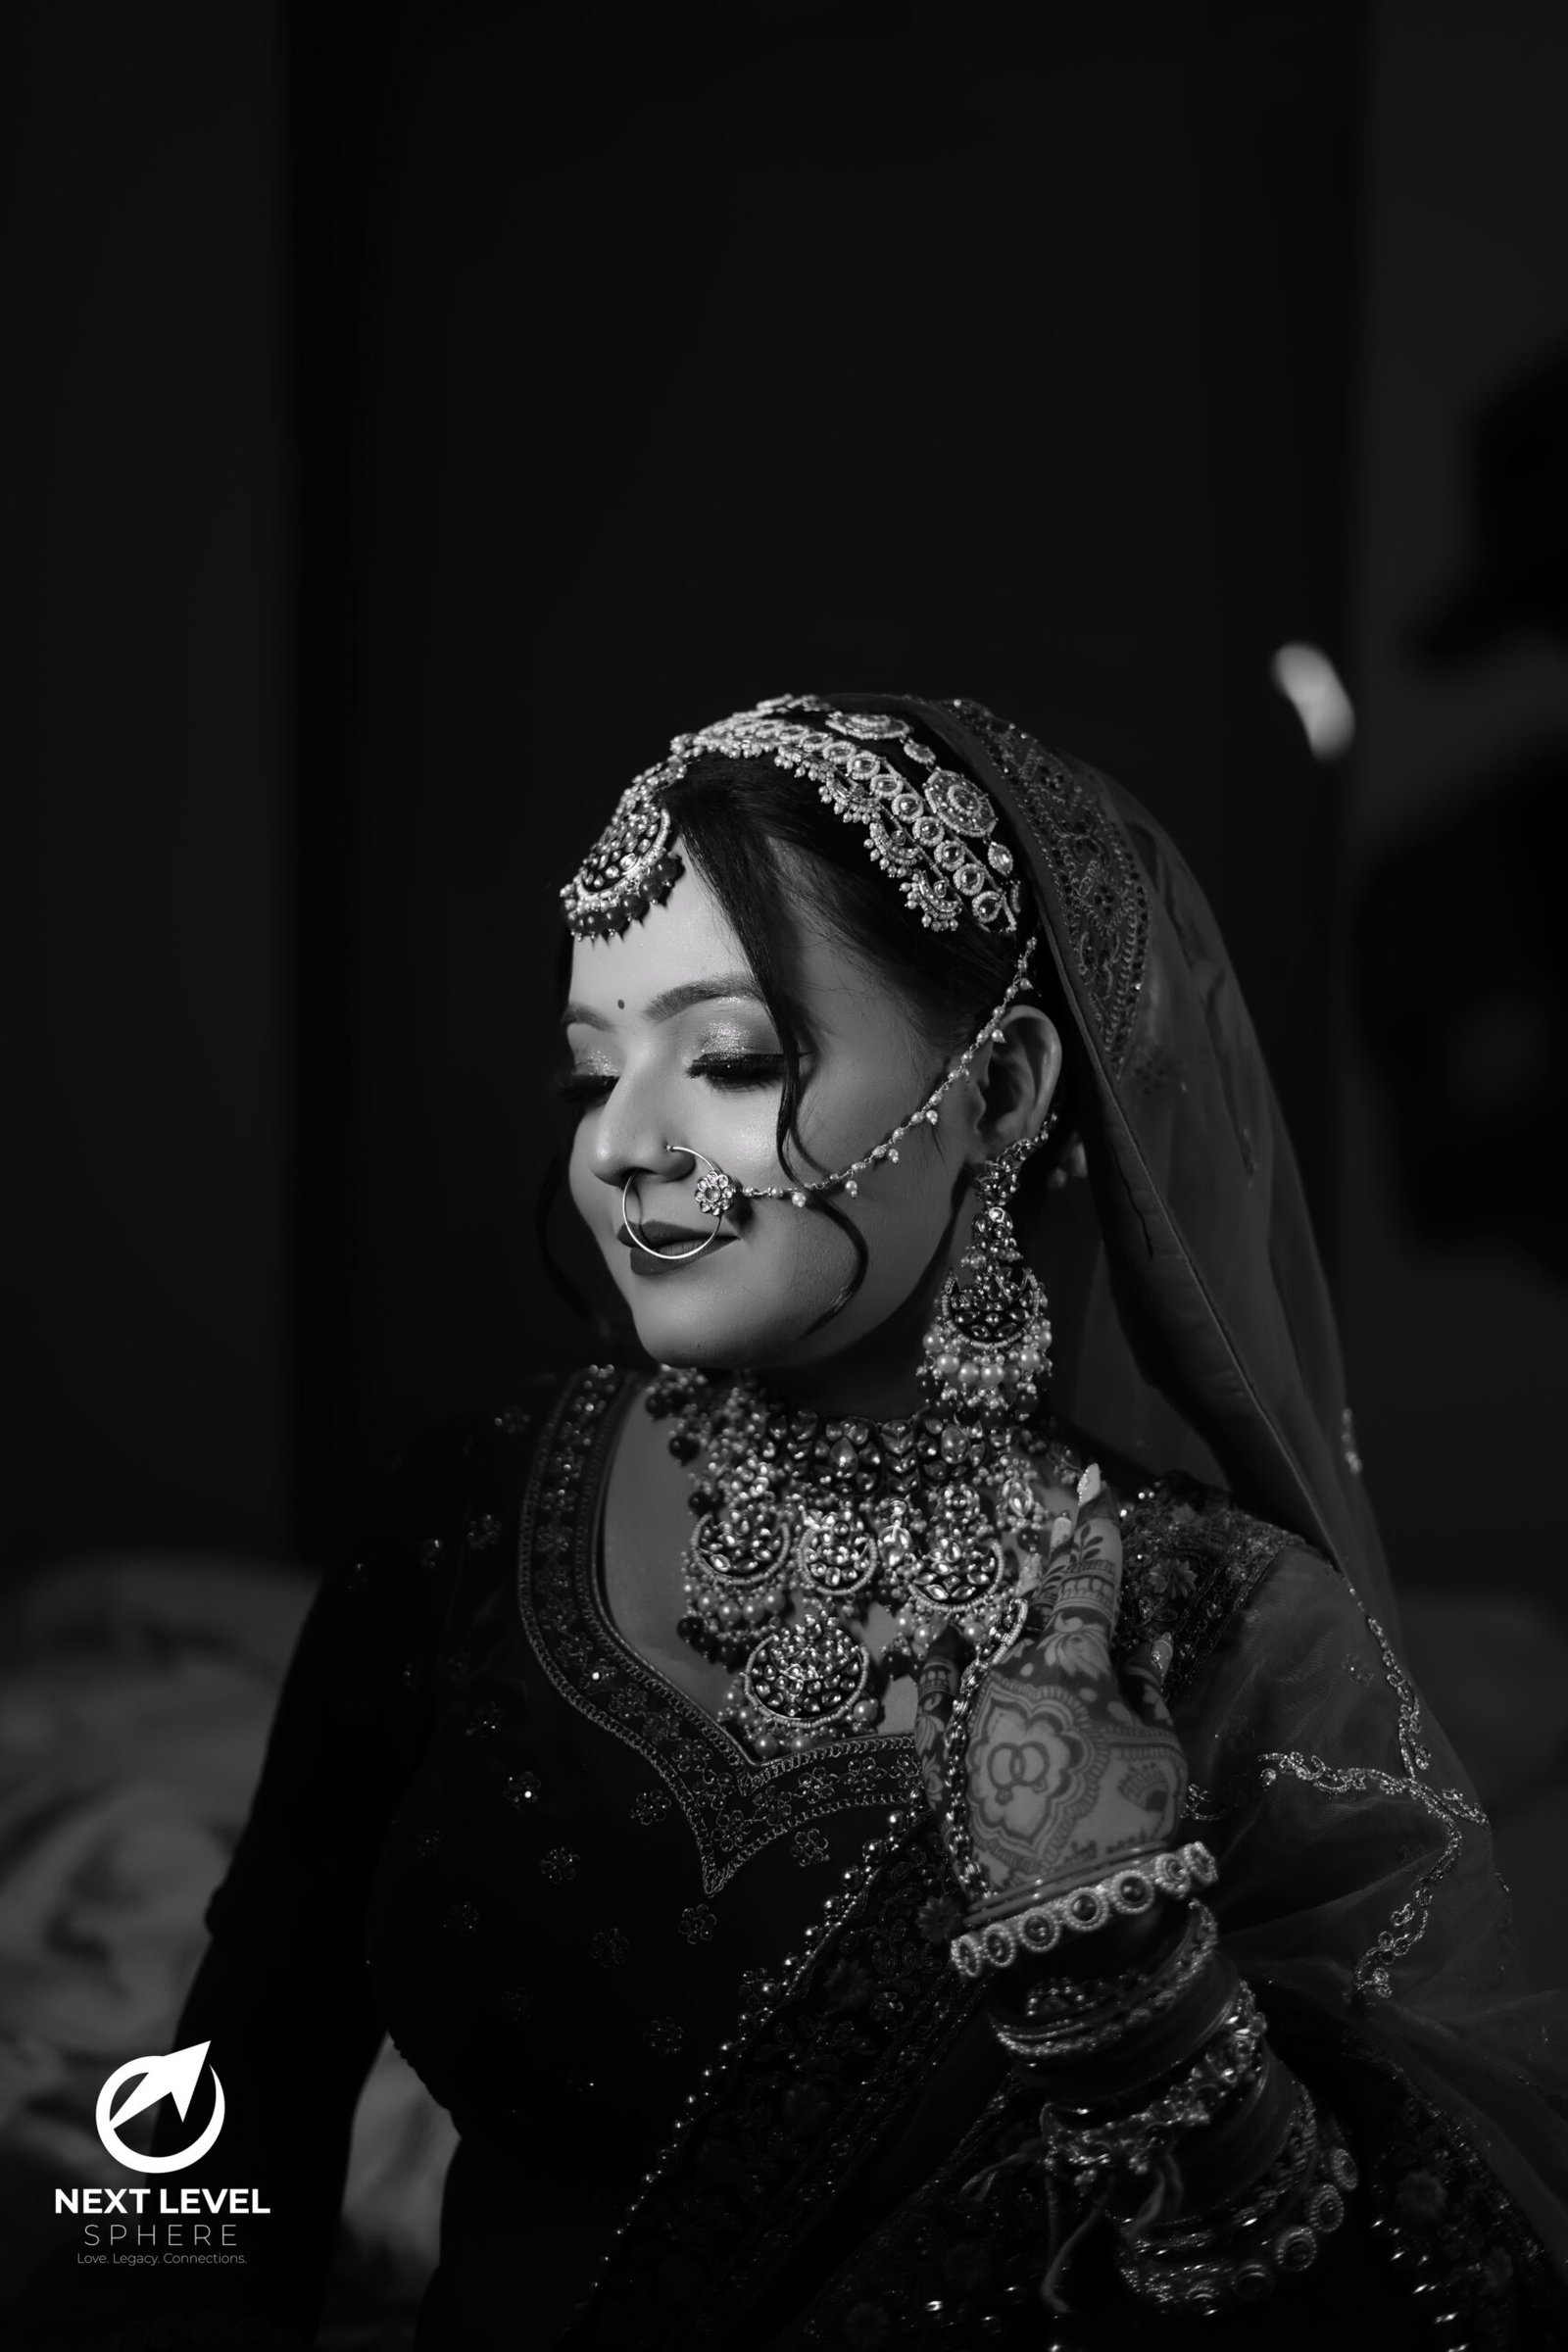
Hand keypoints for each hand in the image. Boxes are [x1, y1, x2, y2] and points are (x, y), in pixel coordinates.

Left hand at [914, 1471, 1186, 1917]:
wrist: (1066, 1910)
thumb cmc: (1129, 1822)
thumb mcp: (1159, 1747)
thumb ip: (1146, 1684)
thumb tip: (1147, 1636)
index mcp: (1073, 1663)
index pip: (1089, 1585)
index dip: (1098, 1539)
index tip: (1098, 1496)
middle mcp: (1010, 1670)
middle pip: (1035, 1605)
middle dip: (1051, 1558)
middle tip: (1058, 1510)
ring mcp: (969, 1710)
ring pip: (994, 1647)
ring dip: (1013, 1621)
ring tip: (1026, 1584)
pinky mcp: (942, 1754)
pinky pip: (937, 1692)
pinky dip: (945, 1663)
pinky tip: (949, 1638)